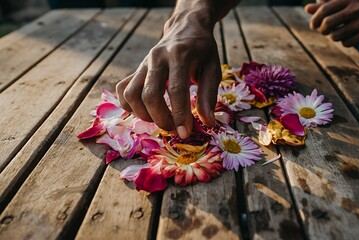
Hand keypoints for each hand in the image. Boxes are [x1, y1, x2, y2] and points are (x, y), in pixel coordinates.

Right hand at [116, 11, 220, 138]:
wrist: (186, 28)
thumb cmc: (202, 51)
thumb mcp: (213, 69)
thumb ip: (209, 95)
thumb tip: (207, 123)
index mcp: (179, 55)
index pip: (176, 90)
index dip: (180, 115)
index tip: (185, 133)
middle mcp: (157, 58)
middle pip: (149, 95)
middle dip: (161, 118)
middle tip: (174, 129)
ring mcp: (143, 63)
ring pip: (131, 94)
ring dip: (144, 115)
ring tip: (161, 120)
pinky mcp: (136, 69)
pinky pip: (123, 90)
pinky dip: (130, 105)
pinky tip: (146, 110)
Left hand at [305, 0, 358, 46]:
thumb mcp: (346, 3)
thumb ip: (327, 5)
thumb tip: (307, 8)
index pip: (325, 9)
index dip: (315, 19)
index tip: (313, 25)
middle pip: (328, 24)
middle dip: (322, 30)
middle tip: (323, 31)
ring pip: (336, 36)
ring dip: (333, 37)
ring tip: (337, 33)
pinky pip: (346, 43)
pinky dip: (344, 42)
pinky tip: (349, 37)